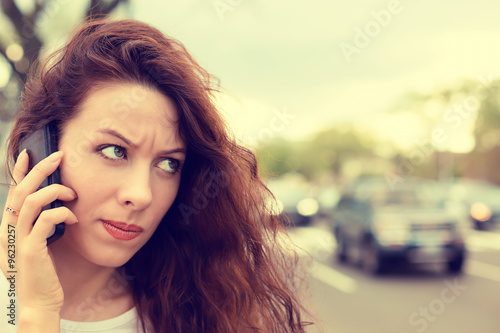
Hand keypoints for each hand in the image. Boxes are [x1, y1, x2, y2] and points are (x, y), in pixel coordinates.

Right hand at [0, 150, 77, 314]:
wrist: (40, 301)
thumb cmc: (44, 271)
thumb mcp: (42, 241)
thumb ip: (43, 223)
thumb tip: (57, 201)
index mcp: (12, 226)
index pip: (14, 192)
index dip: (21, 171)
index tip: (30, 153)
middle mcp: (10, 230)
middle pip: (21, 191)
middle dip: (40, 170)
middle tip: (59, 156)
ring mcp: (19, 240)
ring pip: (31, 202)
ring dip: (54, 191)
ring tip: (72, 193)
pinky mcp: (31, 250)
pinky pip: (45, 221)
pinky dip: (62, 213)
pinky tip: (74, 217)